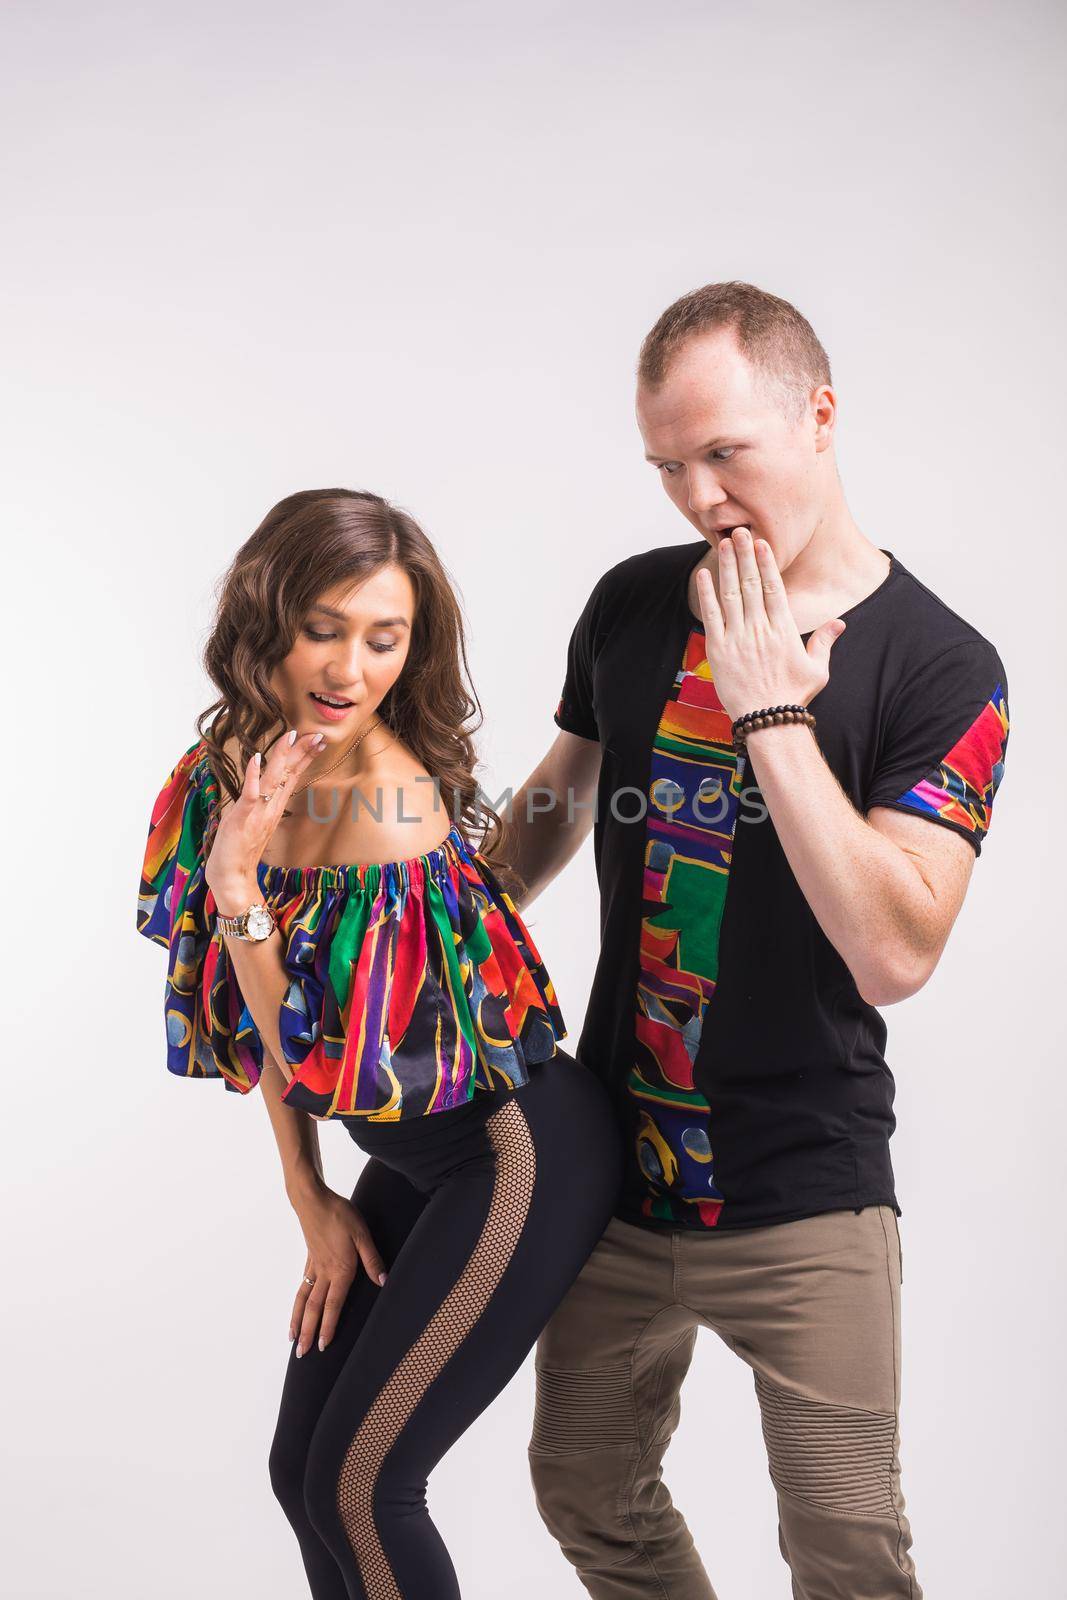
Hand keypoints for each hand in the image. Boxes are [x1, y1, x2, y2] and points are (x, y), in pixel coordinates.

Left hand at [204, 727, 325, 909]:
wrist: (233, 880)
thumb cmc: (239, 852)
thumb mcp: (254, 822)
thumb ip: (261, 804)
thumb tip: (263, 787)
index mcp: (273, 808)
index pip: (292, 776)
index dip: (304, 757)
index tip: (317, 740)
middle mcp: (270, 809)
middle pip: (289, 775)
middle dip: (302, 752)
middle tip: (318, 734)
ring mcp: (258, 813)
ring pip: (273, 780)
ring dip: (282, 757)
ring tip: (292, 736)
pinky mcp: (242, 819)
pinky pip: (250, 795)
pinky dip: (254, 776)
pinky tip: (258, 758)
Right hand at [288, 1188, 387, 1356]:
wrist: (313, 1199)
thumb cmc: (340, 1214)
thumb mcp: (362, 1234)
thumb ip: (372, 1260)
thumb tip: (383, 1282)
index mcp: (340, 1269)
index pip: (333, 1304)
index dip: (328, 1326)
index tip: (323, 1346)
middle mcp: (324, 1272)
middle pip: (314, 1308)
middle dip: (308, 1332)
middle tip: (302, 1354)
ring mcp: (314, 1266)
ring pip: (304, 1299)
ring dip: (298, 1320)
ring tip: (292, 1338)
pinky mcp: (310, 1258)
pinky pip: (303, 1285)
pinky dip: (299, 1301)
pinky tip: (299, 1306)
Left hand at [694, 527, 845, 724]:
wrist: (767, 721)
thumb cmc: (794, 696)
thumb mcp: (818, 669)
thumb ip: (824, 642)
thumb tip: (840, 622)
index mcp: (783, 630)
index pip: (773, 588)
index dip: (766, 563)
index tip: (762, 542)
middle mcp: (760, 629)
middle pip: (750, 584)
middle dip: (745, 555)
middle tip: (740, 530)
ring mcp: (738, 639)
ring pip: (730, 594)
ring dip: (726, 566)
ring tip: (724, 543)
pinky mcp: (719, 651)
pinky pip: (711, 616)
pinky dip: (707, 594)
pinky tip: (704, 574)